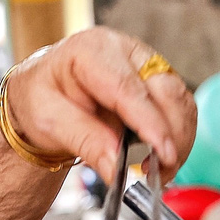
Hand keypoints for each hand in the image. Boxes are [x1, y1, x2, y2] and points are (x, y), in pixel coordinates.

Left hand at [0, 27, 197, 180]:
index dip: (151, 122)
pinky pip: (179, 107)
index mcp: (92, 50)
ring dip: (179, 137)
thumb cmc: (40, 98)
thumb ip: (85, 141)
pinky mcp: (156, 81)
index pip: (130, 87)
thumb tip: (117, 167)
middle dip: (172, 133)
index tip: (162, 152)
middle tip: (163, 170)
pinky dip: (177, 135)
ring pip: (180, 99)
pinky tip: (160, 156)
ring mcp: (144, 63)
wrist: (42, 93)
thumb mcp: (48, 121)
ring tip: (159, 170)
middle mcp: (124, 49)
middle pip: (166, 89)